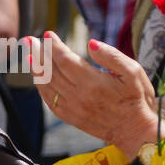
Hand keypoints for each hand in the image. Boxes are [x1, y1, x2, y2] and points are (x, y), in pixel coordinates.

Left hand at [30, 33, 159, 158]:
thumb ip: (111, 56)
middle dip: (39, 53)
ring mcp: (72, 108)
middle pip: (51, 71)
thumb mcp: (133, 72)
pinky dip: (41, 87)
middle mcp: (79, 96)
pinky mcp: (70, 117)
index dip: (54, 46)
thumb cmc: (135, 98)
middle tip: (29, 40)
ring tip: (29, 55)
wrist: (133, 130)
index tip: (48, 34)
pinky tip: (38, 77)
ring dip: (36, 69)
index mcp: (93, 83)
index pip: (66, 60)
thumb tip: (91, 43)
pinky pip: (49, 100)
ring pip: (47, 86)